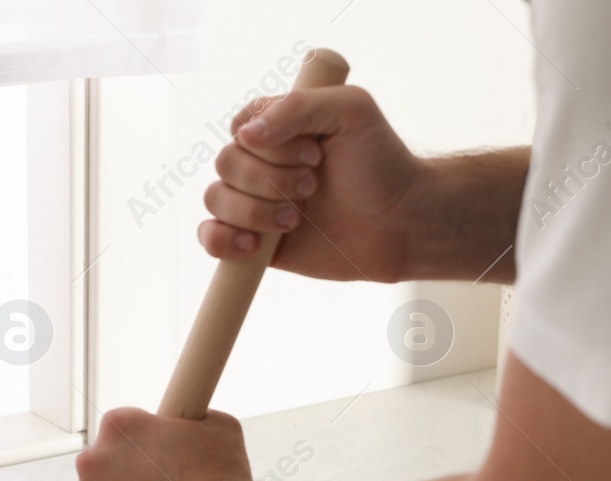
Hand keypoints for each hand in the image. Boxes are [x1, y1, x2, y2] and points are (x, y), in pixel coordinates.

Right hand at [198, 86, 425, 283]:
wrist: (401, 223)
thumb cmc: (381, 162)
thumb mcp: (350, 109)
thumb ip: (297, 106)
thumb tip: (244, 135)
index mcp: (279, 128)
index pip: (241, 128)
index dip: (270, 144)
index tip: (315, 152)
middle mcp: (262, 164)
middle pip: (226, 163)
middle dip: (270, 179)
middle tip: (315, 186)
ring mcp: (255, 204)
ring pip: (216, 199)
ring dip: (254, 210)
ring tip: (295, 220)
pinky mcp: (255, 244)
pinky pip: (210, 238)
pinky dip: (220, 240)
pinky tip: (253, 246)